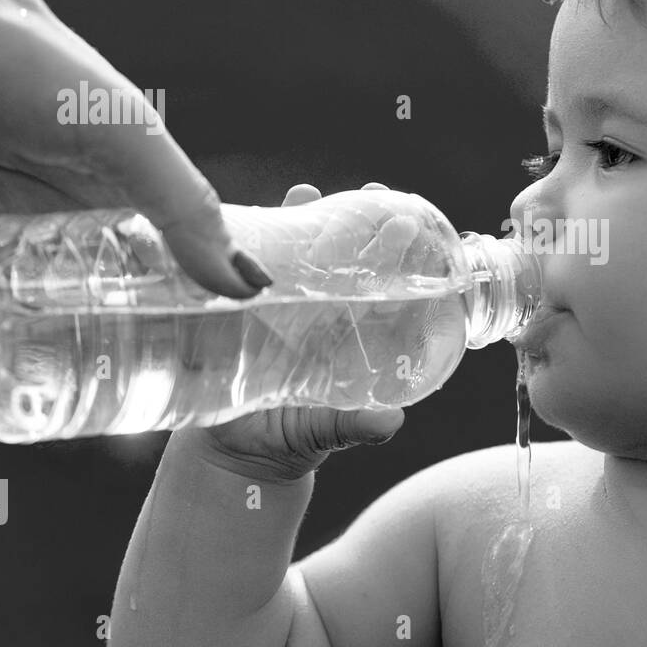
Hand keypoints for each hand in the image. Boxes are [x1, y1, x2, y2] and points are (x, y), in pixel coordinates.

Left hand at [0, 0, 273, 386]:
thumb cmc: (25, 57)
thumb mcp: (126, 135)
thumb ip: (185, 206)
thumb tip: (251, 287)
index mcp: (114, 199)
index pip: (154, 278)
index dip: (170, 334)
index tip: (183, 391)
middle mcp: (49, 217)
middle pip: (74, 312)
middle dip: (81, 371)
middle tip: (89, 430)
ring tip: (2, 420)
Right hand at [197, 182, 406, 482]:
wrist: (236, 454)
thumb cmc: (294, 438)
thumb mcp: (329, 431)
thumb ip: (358, 425)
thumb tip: (390, 422)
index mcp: (351, 330)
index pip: (381, 282)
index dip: (395, 252)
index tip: (409, 222)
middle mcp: (320, 311)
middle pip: (342, 256)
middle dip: (355, 220)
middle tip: (372, 193)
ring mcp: (279, 306)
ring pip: (294, 253)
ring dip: (301, 219)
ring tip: (307, 194)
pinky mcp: (237, 309)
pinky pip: (243, 269)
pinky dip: (247, 244)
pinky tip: (251, 222)